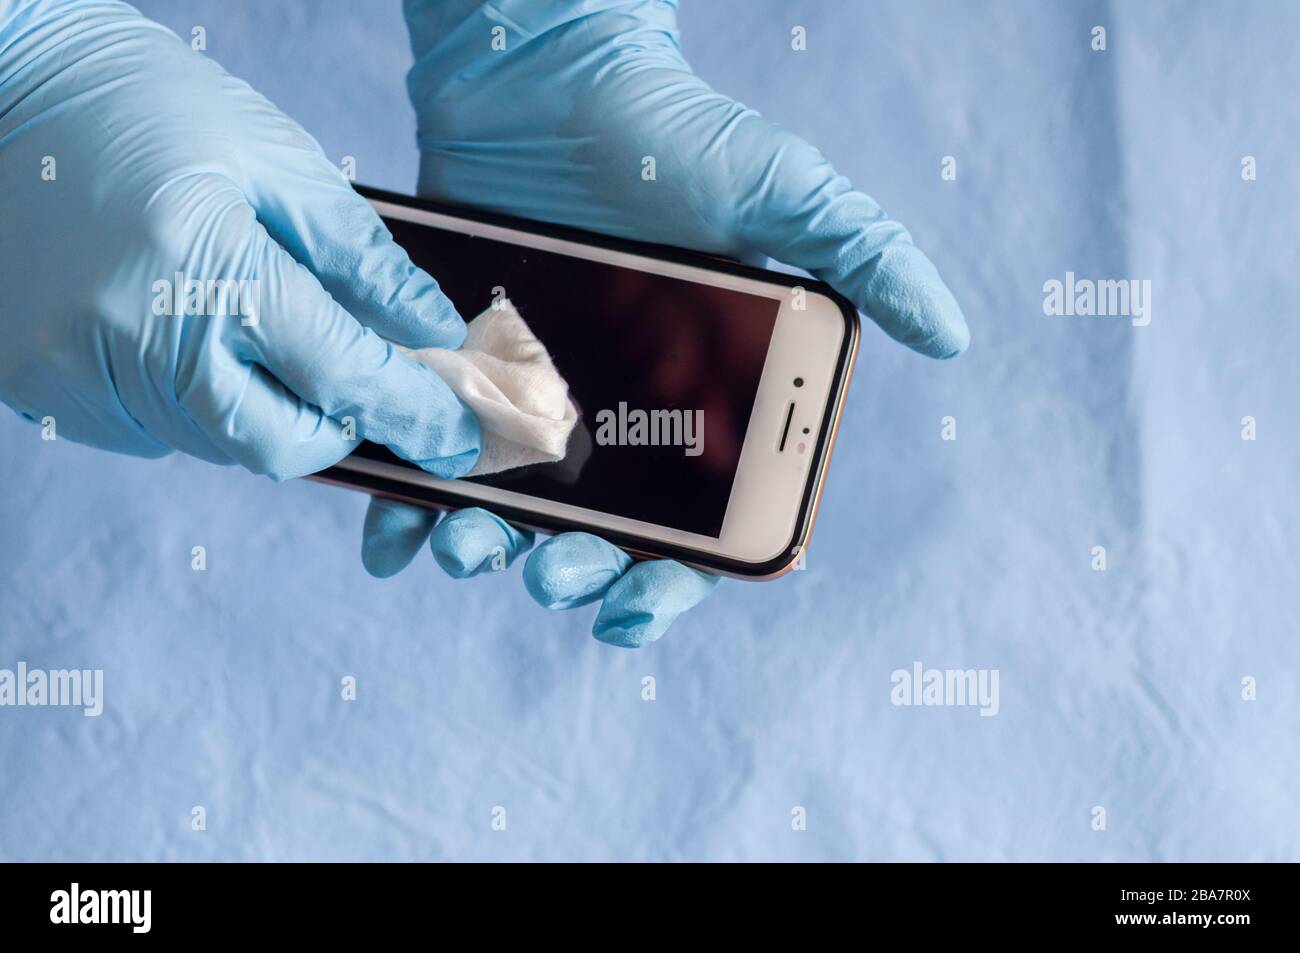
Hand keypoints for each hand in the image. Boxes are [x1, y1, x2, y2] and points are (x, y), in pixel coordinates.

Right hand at [0, 0, 479, 479]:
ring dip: (262, 408)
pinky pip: (150, 428)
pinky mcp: (39, 385)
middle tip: (349, 375)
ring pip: (215, 442)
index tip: (456, 438)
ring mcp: (77, 372)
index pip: (341, 375)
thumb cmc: (146, 105)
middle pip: (278, 444)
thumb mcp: (275, 160)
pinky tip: (178, 329)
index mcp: (205, 267)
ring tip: (252, 326)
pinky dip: (191, 399)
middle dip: (333, 424)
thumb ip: (362, 259)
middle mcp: (136, 338)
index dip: (413, 412)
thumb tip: (431, 333)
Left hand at [361, 0, 968, 645]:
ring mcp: (534, 399)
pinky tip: (392, 535)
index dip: (669, 583)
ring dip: (486, 549)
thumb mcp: (782, 189)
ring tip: (465, 546)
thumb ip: (863, 256)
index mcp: (698, 403)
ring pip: (509, 510)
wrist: (547, 76)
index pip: (694, 524)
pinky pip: (432, 454)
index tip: (631, 609)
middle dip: (573, 572)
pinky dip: (404, 507)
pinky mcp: (461, 370)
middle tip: (550, 570)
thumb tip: (952, 333)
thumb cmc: (672, 135)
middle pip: (596, 533)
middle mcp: (617, 416)